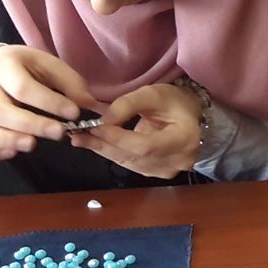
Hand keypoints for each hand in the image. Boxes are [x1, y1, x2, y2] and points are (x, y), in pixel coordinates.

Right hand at [0, 45, 97, 162]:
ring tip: (32, 145)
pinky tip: (11, 153)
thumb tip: (87, 104)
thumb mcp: (48, 65)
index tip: (73, 113)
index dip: (49, 102)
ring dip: (6, 140)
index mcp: (4, 66)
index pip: (23, 87)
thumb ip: (69, 83)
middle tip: (58, 133)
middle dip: (30, 125)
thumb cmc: (25, 67)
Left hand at [70, 82, 202, 178]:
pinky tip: (96, 144)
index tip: (95, 126)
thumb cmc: (175, 102)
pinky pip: (130, 164)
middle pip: (134, 157)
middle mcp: (177, 161)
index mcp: (184, 140)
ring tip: (80, 138)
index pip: (145, 145)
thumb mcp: (154, 94)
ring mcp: (166, 170)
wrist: (189, 117)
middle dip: (104, 144)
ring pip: (128, 163)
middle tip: (78, 134)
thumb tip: (103, 120)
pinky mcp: (156, 173)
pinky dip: (111, 153)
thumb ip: (128, 105)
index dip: (119, 138)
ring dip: (103, 150)